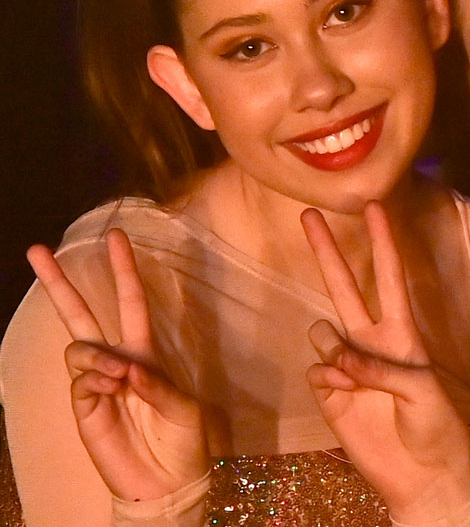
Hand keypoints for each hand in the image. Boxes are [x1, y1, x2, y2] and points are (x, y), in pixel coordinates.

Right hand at [27, 229, 208, 501]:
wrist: (166, 483)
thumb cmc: (183, 441)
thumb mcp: (183, 407)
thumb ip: (156, 384)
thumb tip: (125, 366)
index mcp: (145, 352)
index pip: (130, 301)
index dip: (124, 269)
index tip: (116, 235)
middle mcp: (116, 361)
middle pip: (80, 314)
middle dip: (58, 282)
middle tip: (36, 249)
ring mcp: (95, 384)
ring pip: (79, 348)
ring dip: (97, 355)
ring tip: (118, 375)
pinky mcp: (83, 409)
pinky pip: (80, 381)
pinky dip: (95, 381)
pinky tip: (110, 391)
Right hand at [302, 202, 469, 522]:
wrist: (422, 476)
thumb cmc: (435, 427)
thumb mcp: (420, 391)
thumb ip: (379, 368)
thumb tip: (334, 357)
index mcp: (401, 333)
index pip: (389, 277)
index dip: (383, 242)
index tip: (375, 206)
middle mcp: (370, 341)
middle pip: (343, 285)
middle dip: (326, 251)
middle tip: (308, 214)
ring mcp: (346, 365)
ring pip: (322, 330)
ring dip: (332, 344)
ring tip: (351, 372)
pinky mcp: (328, 394)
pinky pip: (316, 370)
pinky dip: (327, 379)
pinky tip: (345, 396)